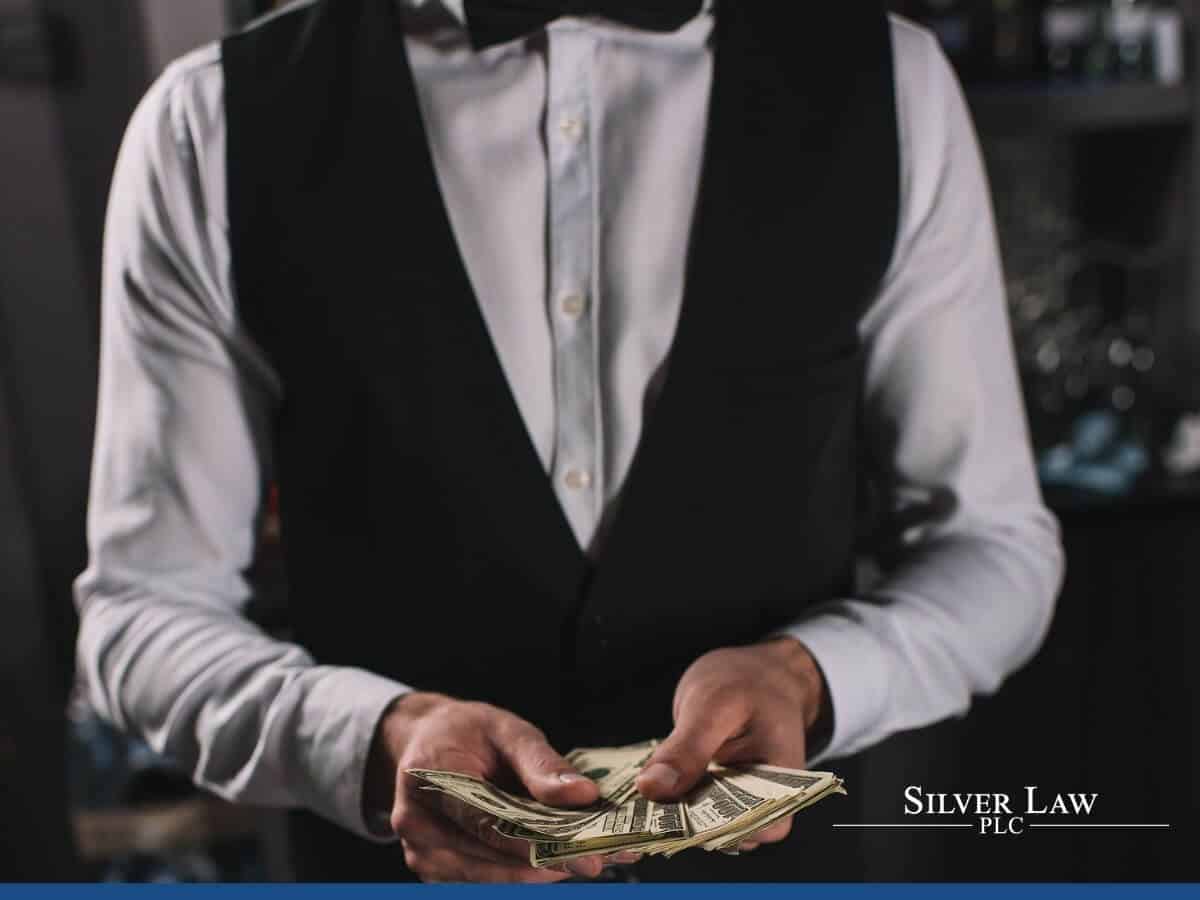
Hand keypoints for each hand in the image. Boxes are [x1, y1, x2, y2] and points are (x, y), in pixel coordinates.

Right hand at [365, 692, 619, 882]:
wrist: (425, 739)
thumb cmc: (466, 731)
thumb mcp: (506, 729)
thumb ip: (542, 763)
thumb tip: (583, 795)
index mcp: (429, 777)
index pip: (485, 822)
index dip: (534, 844)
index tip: (581, 855)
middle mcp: (417, 823)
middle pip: (487, 860)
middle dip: (545, 864)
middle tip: (596, 861)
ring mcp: (423, 852)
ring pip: (486, 879)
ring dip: (537, 874)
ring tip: (585, 862)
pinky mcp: (437, 868)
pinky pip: (484, 880)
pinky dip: (523, 874)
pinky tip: (558, 863)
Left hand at [635, 637, 826, 851]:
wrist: (752, 671)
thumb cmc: (748, 681)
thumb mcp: (715, 705)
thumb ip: (688, 748)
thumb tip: (653, 789)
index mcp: (785, 780)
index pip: (762, 827)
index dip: (723, 828)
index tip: (676, 817)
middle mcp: (765, 798)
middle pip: (730, 832)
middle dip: (689, 824)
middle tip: (650, 806)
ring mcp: (739, 797)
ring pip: (707, 823)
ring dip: (676, 813)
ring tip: (650, 795)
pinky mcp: (715, 791)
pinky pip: (694, 806)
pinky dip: (673, 799)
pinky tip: (655, 785)